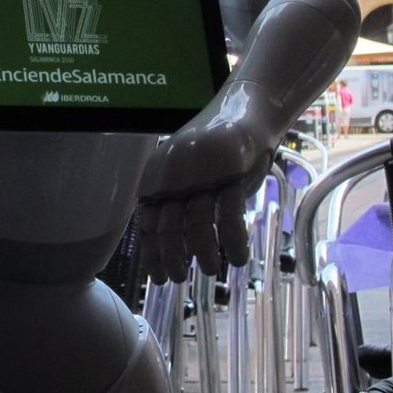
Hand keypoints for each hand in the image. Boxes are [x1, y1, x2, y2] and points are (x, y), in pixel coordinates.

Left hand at [136, 85, 278, 284]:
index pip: (148, 220)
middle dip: (171, 257)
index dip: (152, 251)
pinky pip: (230, 216)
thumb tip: (167, 247)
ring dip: (204, 253)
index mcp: (157, 174)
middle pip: (169, 225)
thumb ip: (172, 201)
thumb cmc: (212, 153)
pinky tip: (239, 258)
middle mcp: (174, 173)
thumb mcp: (183, 172)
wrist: (244, 113)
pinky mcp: (232, 174)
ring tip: (210, 269)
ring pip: (199, 224)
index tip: (157, 277)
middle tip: (178, 278)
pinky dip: (234, 242)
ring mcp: (203, 173)